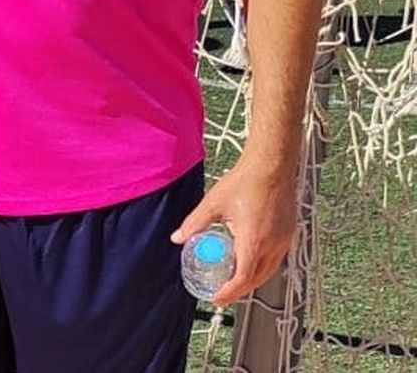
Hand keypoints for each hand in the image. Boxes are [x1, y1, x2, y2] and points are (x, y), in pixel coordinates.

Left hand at [171, 155, 298, 306]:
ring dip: (251, 279)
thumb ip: (194, 223)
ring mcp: (284, 241)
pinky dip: (261, 266)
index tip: (216, 298)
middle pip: (256, 280)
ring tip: (233, 280)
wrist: (271, 167)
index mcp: (253, 241)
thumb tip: (178, 238)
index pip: (242, 279)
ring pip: (268, 271)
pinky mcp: (289, 234)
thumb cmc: (244, 182)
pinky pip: (275, 259)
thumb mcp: (213, 203)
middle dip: (238, 290)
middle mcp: (273, 246)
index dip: (228, 292)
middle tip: (221, 292)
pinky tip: (249, 260)